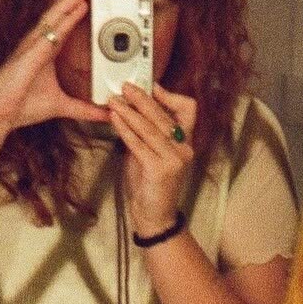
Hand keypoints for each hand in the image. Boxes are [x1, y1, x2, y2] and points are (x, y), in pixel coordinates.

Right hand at [0, 0, 95, 141]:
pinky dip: (66, 19)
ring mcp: (32, 46)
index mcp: (46, 49)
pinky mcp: (29, 56)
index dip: (81, 3)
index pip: (66, 20)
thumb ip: (84, 109)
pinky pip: (51, 33)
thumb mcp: (61, 106)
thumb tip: (105, 114)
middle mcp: (39, 42)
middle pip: (63, 10)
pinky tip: (79, 7)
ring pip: (57, 14)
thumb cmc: (20, 105)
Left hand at [107, 82, 196, 236]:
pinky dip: (124, 129)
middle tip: (125, 87)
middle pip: (164, 115)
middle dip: (142, 98)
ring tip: (114, 101)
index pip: (188, 109)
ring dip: (129, 111)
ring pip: (149, 128)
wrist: (154, 216)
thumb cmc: (150, 185)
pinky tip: (114, 119)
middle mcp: (184, 148)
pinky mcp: (160, 170)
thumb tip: (130, 110)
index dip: (171, 96)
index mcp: (185, 142)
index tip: (152, 87)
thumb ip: (146, 134)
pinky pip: (139, 144)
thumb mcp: (150, 153)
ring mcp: (174, 159)